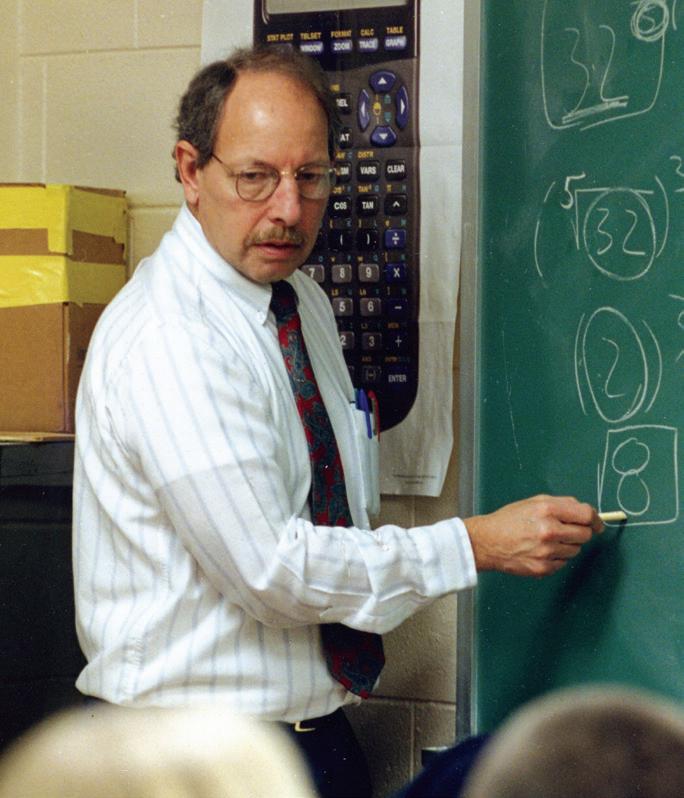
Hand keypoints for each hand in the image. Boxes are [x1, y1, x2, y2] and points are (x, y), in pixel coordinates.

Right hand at [464, 494, 603, 577]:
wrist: (486, 542)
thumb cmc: (508, 520)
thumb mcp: (533, 502)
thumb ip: (561, 504)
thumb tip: (586, 512)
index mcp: (547, 510)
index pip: (586, 514)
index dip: (595, 519)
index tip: (597, 523)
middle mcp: (549, 531)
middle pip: (585, 534)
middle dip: (580, 532)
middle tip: (565, 531)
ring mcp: (547, 552)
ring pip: (575, 550)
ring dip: (567, 545)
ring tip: (547, 541)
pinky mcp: (543, 568)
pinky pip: (563, 563)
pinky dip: (557, 558)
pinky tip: (540, 551)